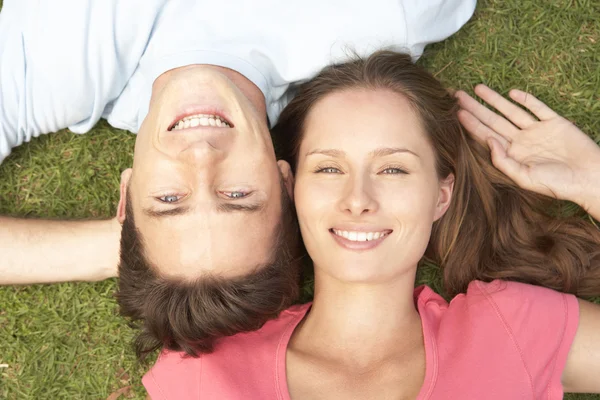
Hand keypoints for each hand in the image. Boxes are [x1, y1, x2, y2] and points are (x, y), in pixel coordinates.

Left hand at [456, 84, 599, 210]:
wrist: (589, 178)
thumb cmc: (557, 184)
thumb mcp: (524, 177)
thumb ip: (503, 161)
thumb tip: (488, 140)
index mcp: (512, 154)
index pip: (486, 135)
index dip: (471, 124)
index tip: (457, 112)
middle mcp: (521, 140)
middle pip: (493, 120)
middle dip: (476, 108)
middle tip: (458, 95)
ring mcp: (537, 130)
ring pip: (511, 110)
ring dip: (495, 100)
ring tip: (478, 88)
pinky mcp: (555, 122)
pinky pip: (538, 108)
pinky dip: (526, 99)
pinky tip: (511, 93)